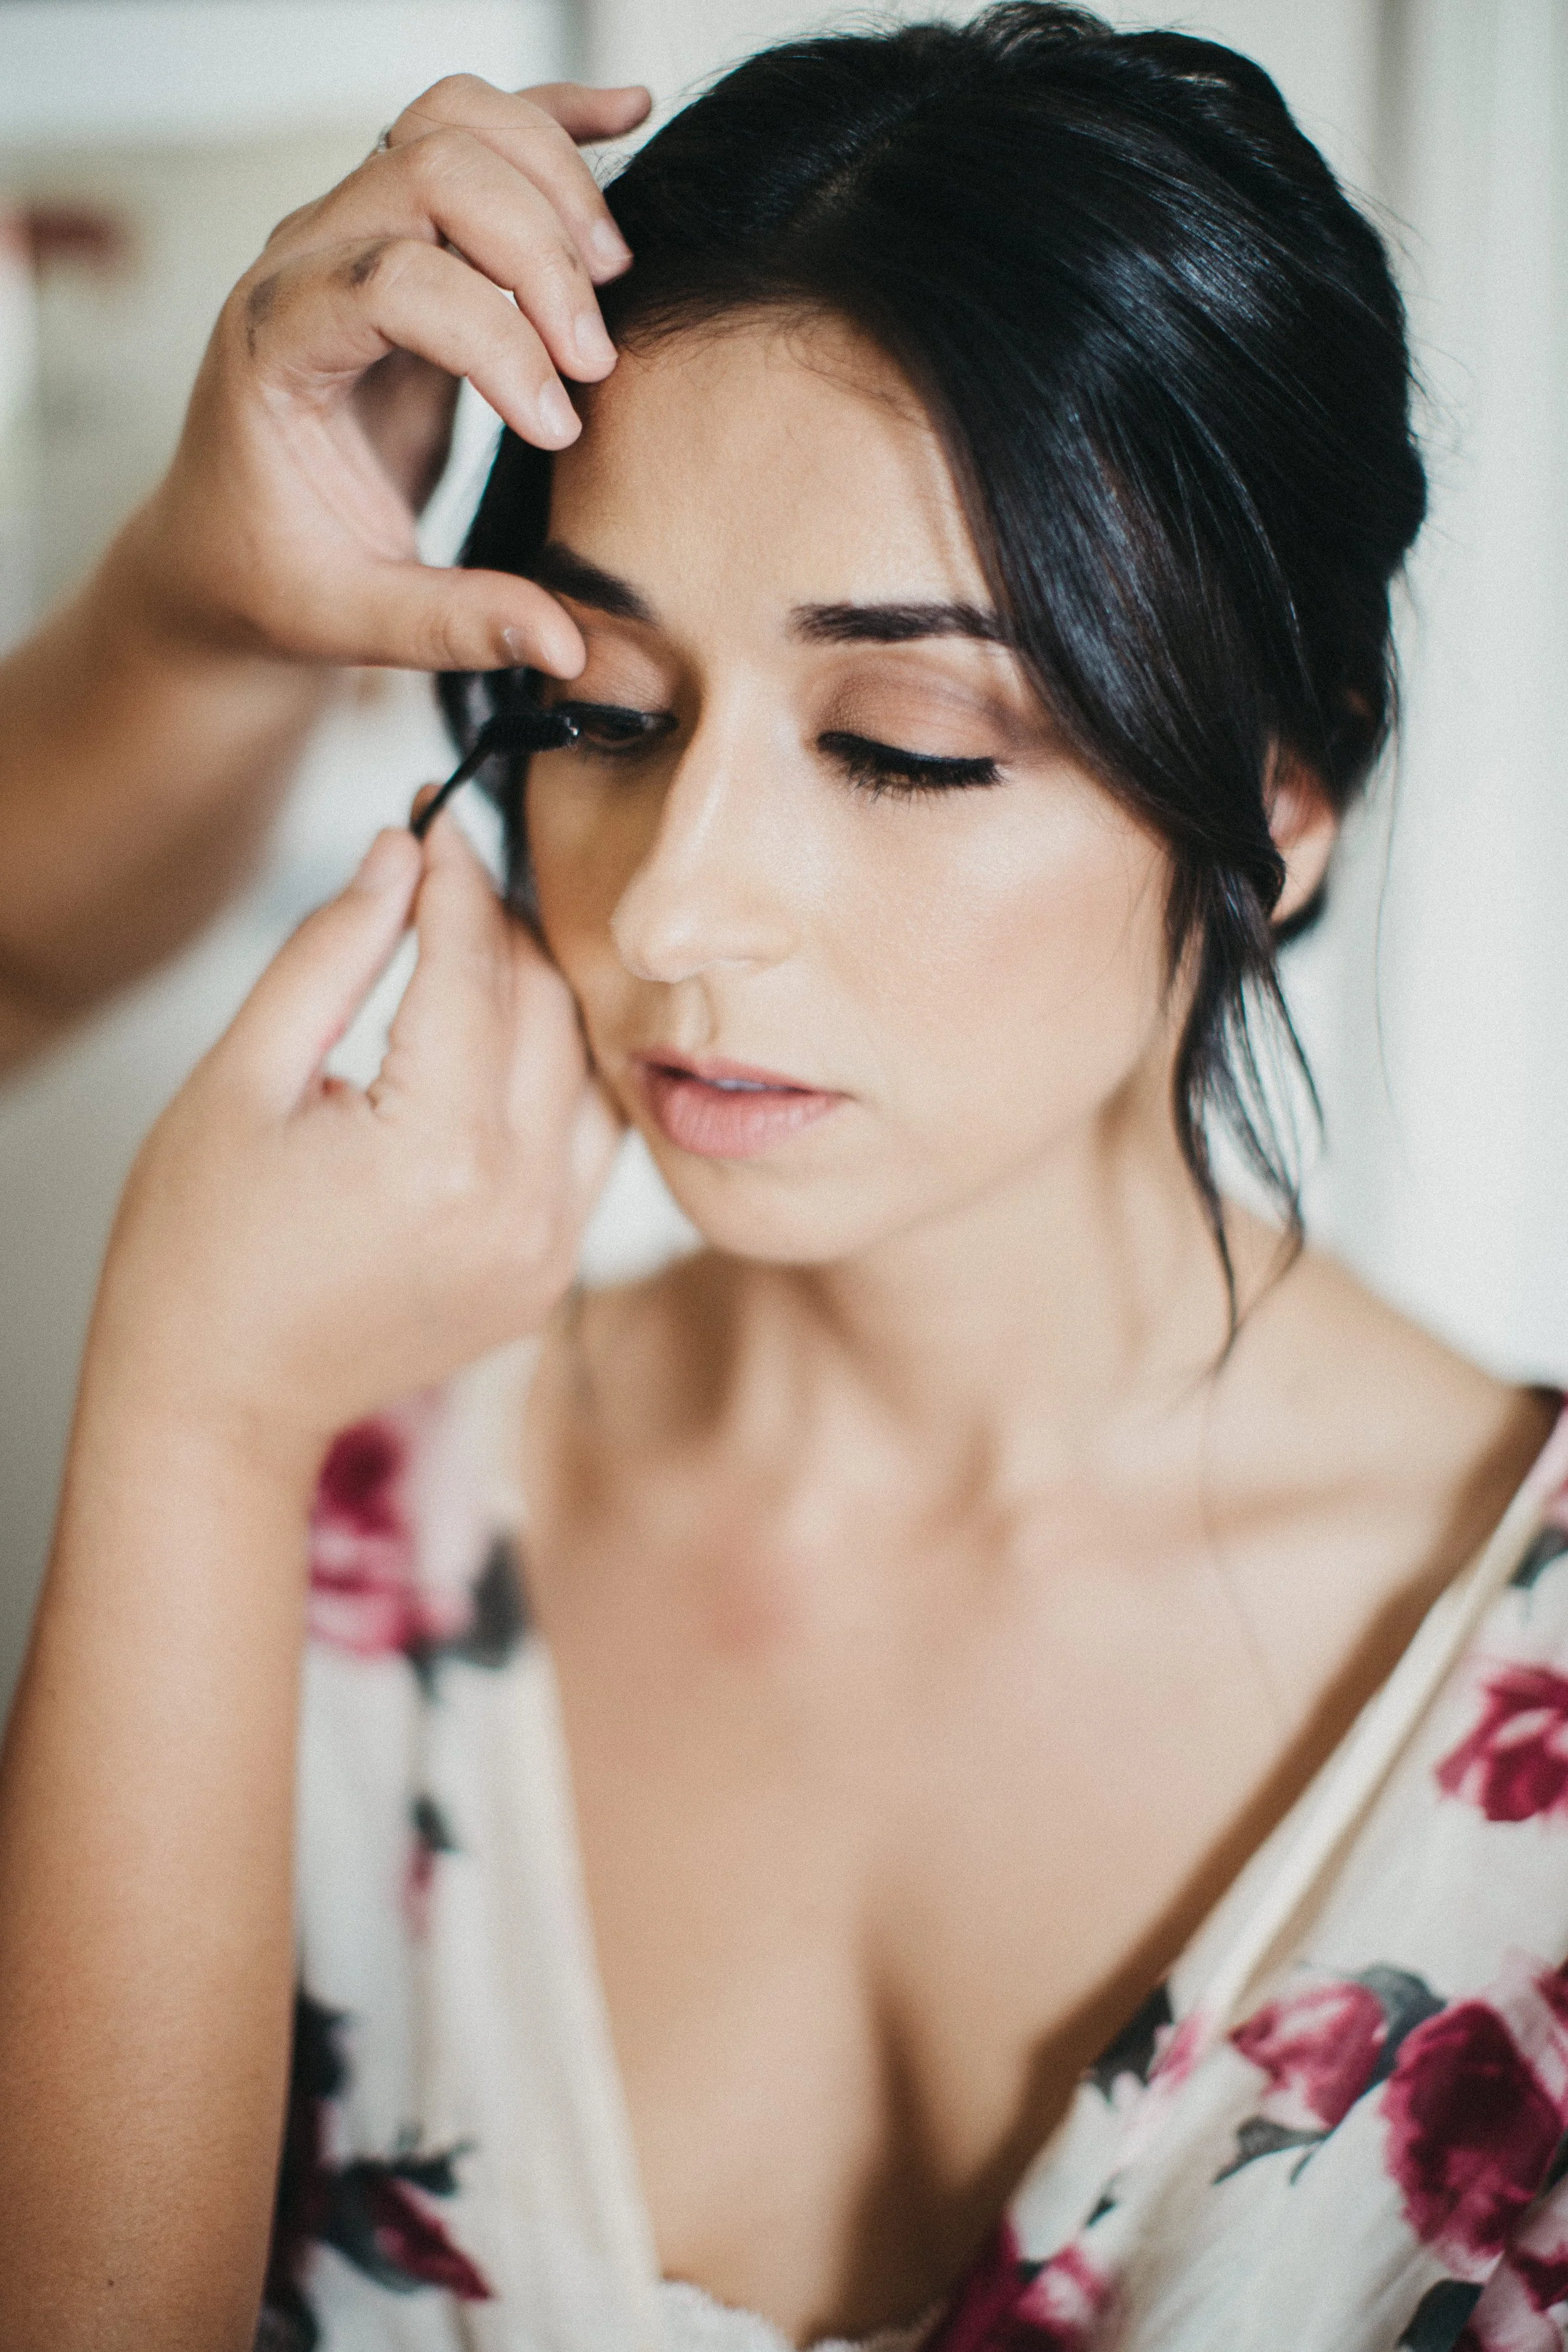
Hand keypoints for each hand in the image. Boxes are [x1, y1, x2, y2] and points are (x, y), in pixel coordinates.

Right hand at [84, 815, 622, 1466]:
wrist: (219, 1400)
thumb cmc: (198, 1249)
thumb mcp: (239, 1080)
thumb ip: (330, 954)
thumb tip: (401, 851)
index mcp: (436, 1152)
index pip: (477, 965)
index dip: (457, 875)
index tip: (436, 817)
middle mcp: (519, 1204)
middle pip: (549, 1007)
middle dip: (502, 925)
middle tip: (445, 877)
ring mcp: (548, 1248)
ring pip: (590, 1071)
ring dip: (543, 999)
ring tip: (470, 956)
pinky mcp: (552, 1274)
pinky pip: (591, 1143)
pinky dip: (558, 1077)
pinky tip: (502, 1046)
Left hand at [114, 76, 650, 677]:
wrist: (221, 548)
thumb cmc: (272, 577)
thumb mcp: (348, 618)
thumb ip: (452, 626)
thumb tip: (566, 645)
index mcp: (273, 343)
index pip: (395, 280)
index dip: (496, 343)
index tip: (558, 431)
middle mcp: (301, 262)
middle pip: (433, 171)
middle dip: (537, 254)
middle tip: (596, 360)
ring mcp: (348, 233)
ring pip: (453, 127)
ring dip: (551, 181)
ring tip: (613, 276)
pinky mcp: (401, 237)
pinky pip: (471, 139)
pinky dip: (551, 123)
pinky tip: (626, 115)